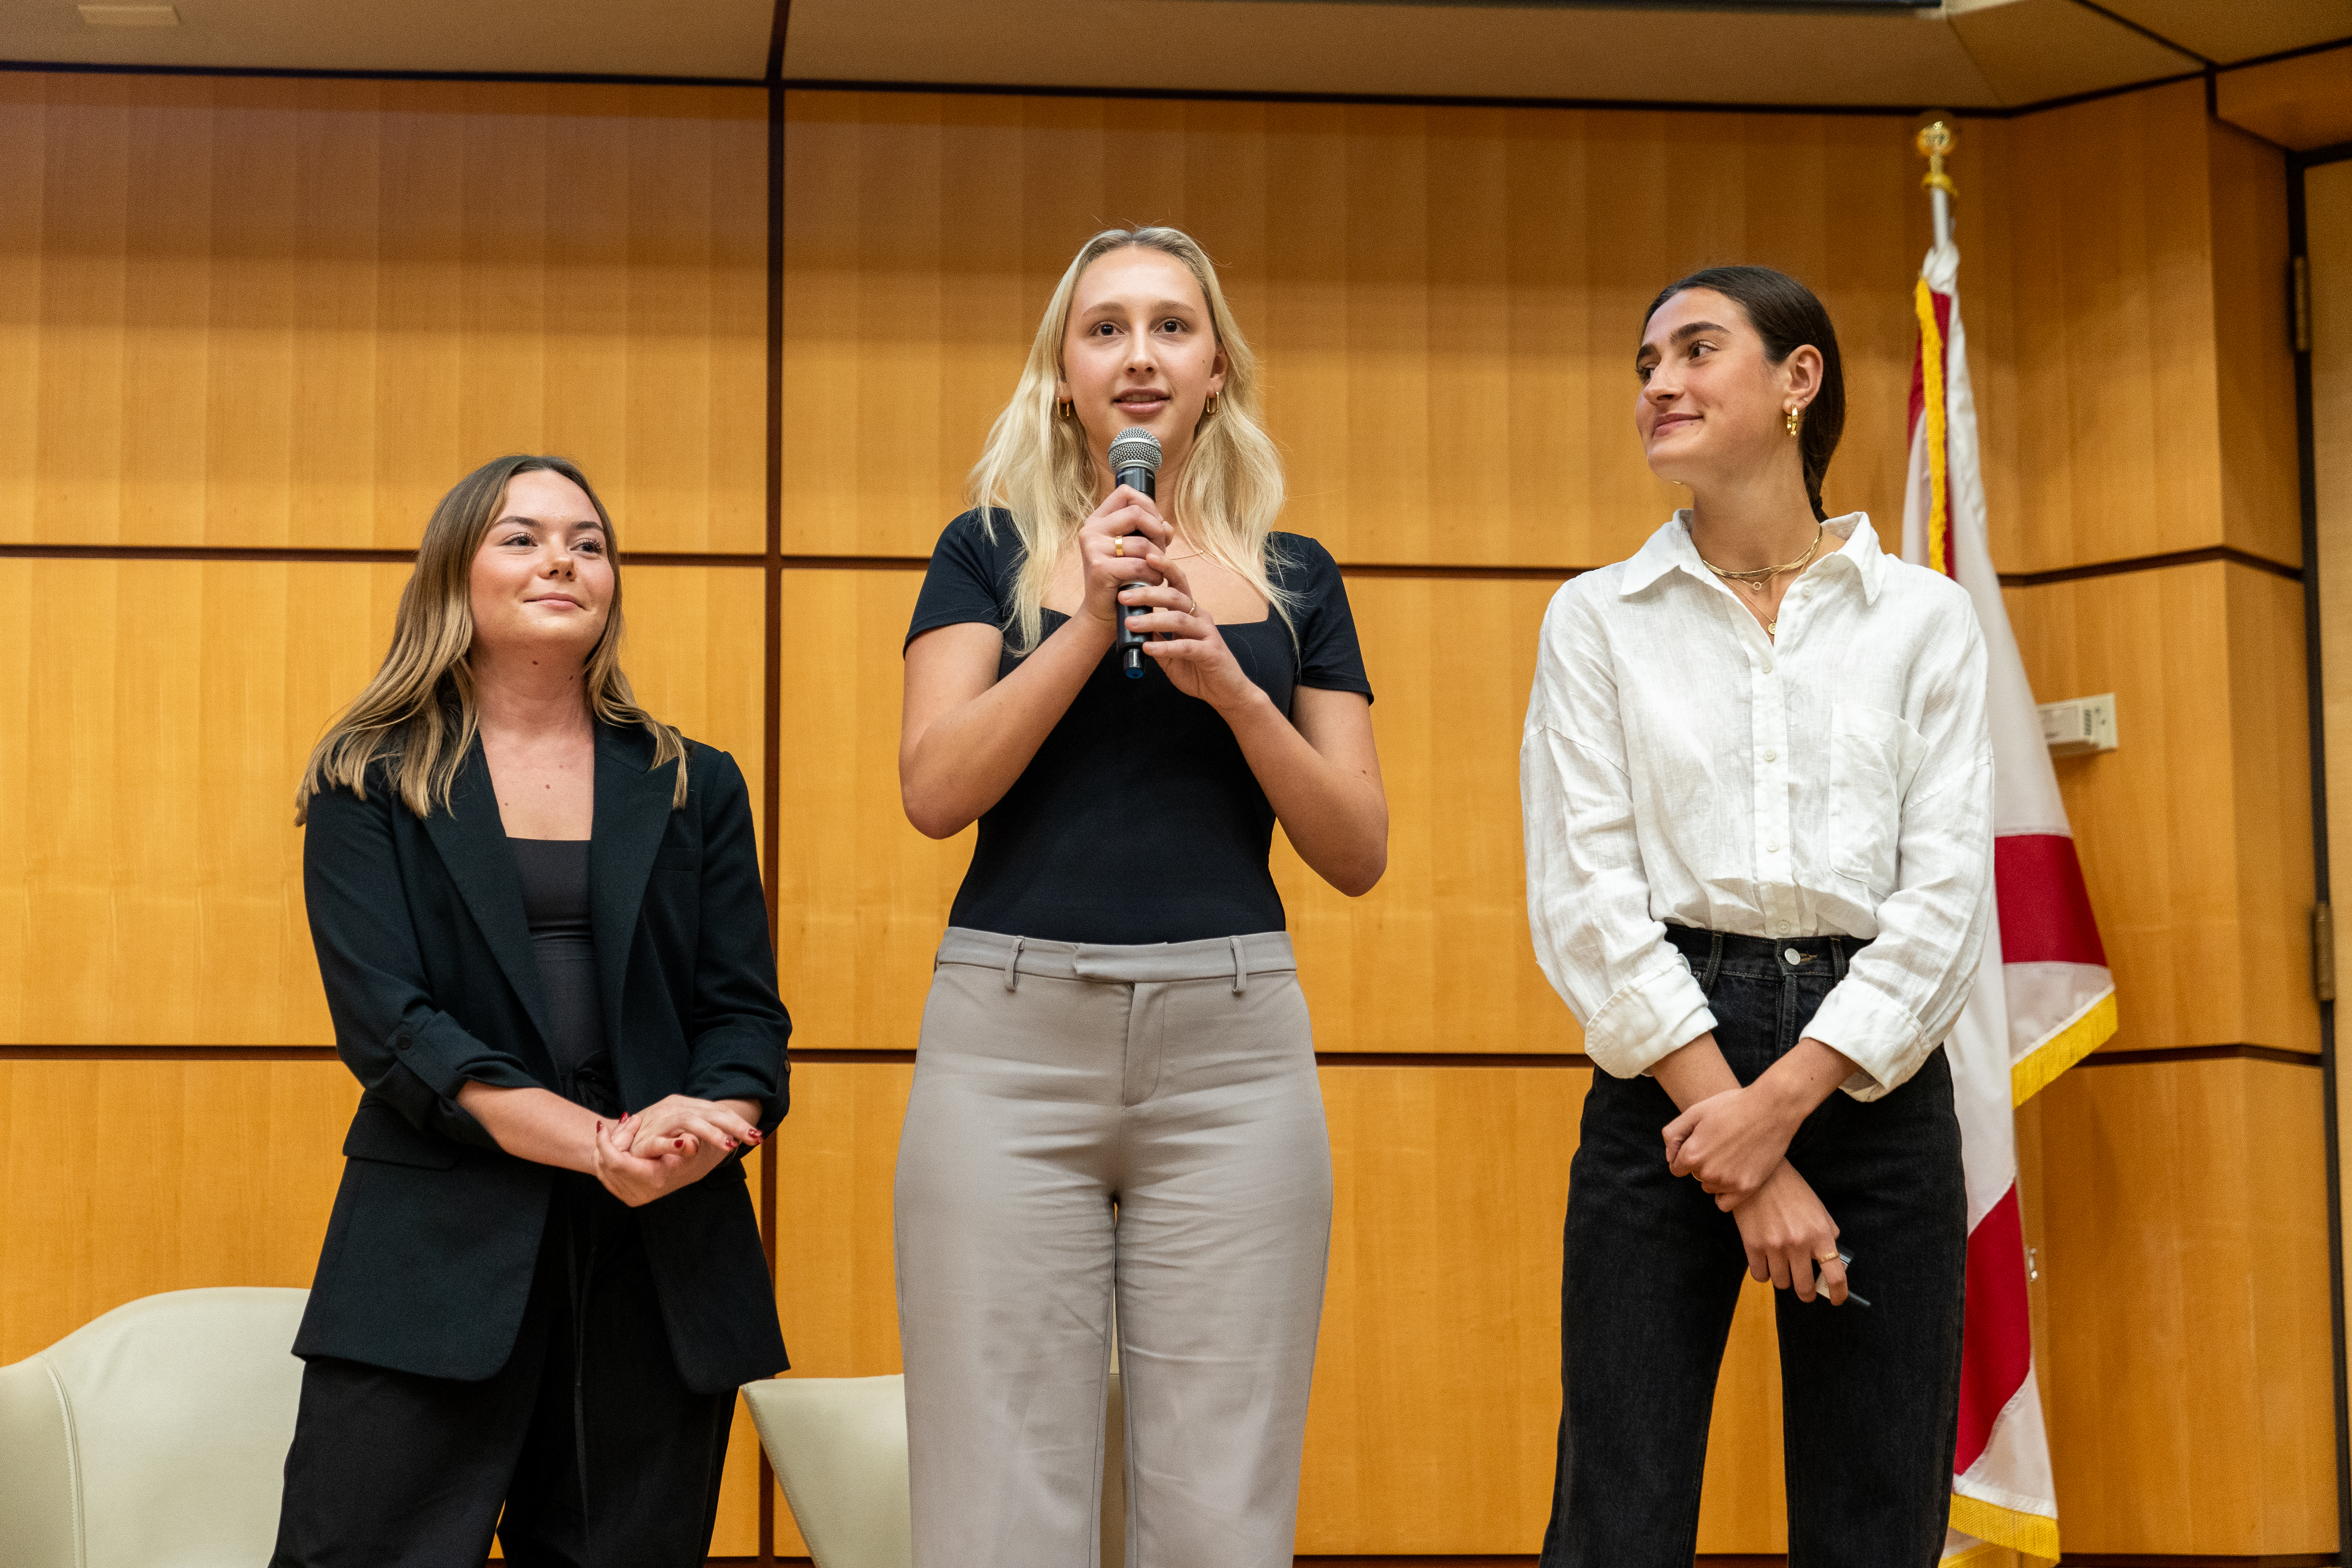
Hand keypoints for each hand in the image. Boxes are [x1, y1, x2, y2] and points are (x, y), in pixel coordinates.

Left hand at [592, 1112, 728, 1207]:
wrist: (692, 1167)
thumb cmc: (691, 1151)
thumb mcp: (691, 1143)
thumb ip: (686, 1144)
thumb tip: (688, 1144)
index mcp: (654, 1180)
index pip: (616, 1162)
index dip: (606, 1143)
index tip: (604, 1126)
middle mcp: (641, 1193)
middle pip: (606, 1163)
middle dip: (608, 1140)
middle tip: (625, 1120)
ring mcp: (633, 1197)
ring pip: (602, 1168)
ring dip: (607, 1147)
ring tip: (625, 1129)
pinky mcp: (628, 1196)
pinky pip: (604, 1174)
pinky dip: (606, 1157)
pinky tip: (619, 1143)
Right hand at [624, 1094, 762, 1159]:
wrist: (617, 1141)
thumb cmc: (657, 1140)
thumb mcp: (685, 1138)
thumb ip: (704, 1137)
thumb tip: (732, 1140)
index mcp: (687, 1107)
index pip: (717, 1112)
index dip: (738, 1124)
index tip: (758, 1137)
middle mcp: (674, 1109)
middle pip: (708, 1113)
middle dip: (733, 1126)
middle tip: (753, 1139)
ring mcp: (659, 1121)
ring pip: (687, 1120)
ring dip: (710, 1133)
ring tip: (729, 1145)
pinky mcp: (643, 1139)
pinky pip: (659, 1139)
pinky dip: (673, 1143)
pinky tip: (688, 1147)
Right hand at [1076, 485, 1172, 627]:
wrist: (1104, 612)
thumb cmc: (1123, 578)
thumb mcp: (1135, 548)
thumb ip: (1149, 530)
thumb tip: (1166, 526)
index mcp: (1097, 521)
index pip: (1125, 493)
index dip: (1148, 505)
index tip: (1155, 526)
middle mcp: (1091, 530)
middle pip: (1137, 513)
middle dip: (1158, 532)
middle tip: (1161, 551)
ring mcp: (1093, 548)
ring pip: (1143, 544)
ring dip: (1159, 559)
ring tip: (1157, 571)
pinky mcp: (1099, 568)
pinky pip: (1140, 566)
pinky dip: (1153, 575)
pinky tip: (1152, 582)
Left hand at [1118, 554, 1258, 711]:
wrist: (1225, 691)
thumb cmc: (1198, 668)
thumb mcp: (1171, 650)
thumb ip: (1156, 636)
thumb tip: (1132, 623)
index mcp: (1191, 612)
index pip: (1177, 582)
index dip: (1164, 567)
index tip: (1143, 558)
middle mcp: (1200, 617)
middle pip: (1174, 596)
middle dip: (1147, 594)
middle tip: (1123, 596)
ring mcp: (1207, 634)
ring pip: (1179, 619)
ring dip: (1152, 620)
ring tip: (1129, 624)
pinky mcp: (1211, 653)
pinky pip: (1186, 646)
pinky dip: (1165, 647)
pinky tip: (1149, 648)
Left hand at [1662, 1083, 1803, 1209]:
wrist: (1772, 1109)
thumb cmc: (1733, 1107)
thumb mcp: (1695, 1111)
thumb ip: (1674, 1134)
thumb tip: (1671, 1158)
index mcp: (1692, 1154)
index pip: (1677, 1168)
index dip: (1686, 1155)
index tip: (1701, 1145)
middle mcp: (1707, 1172)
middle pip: (1695, 1176)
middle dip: (1703, 1163)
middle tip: (1721, 1145)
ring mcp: (1728, 1182)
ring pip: (1710, 1187)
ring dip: (1716, 1177)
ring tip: (1732, 1155)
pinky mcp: (1747, 1188)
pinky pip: (1724, 1203)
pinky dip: (1726, 1193)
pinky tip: (1734, 1175)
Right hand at [1730, 1162, 1848, 1305]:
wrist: (1760, 1174)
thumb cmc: (1792, 1190)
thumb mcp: (1818, 1209)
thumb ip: (1828, 1234)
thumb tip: (1833, 1260)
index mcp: (1820, 1235)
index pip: (1835, 1276)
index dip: (1838, 1294)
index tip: (1837, 1300)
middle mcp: (1799, 1244)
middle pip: (1804, 1288)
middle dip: (1806, 1292)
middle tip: (1805, 1289)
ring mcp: (1774, 1246)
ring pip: (1781, 1283)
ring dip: (1784, 1279)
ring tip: (1783, 1266)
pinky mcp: (1752, 1245)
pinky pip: (1760, 1276)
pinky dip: (1764, 1273)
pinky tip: (1765, 1262)